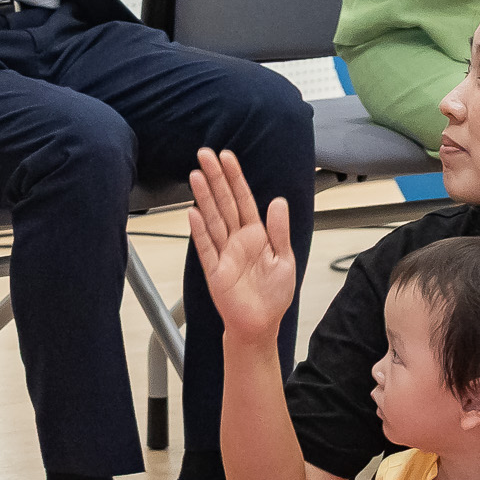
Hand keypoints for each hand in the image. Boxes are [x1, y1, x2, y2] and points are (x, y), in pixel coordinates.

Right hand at [187, 147, 299, 346]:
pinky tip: (193, 213)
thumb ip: (279, 231)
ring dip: (204, 198)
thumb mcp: (286, 260)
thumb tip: (278, 201)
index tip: (226, 157)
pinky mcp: (214, 270)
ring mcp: (223, 253)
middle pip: (225, 203)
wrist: (260, 324)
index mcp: (256, 234)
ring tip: (196, 175)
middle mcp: (237, 239)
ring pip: (213, 219)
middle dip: (215, 178)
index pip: (244, 199)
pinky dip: (199, 230)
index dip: (235, 178)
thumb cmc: (273, 294)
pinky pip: (206, 247)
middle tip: (204, 154)